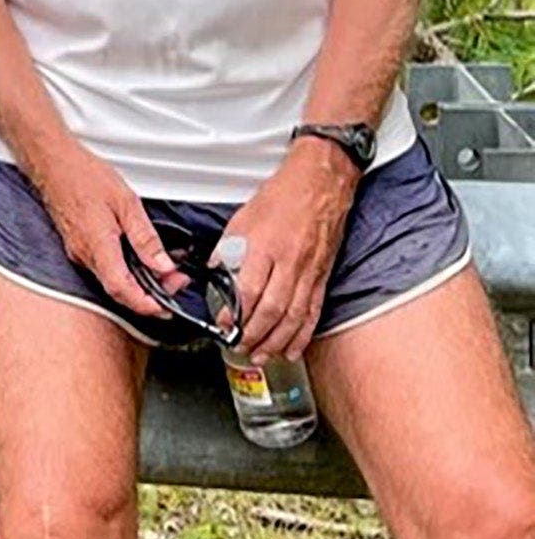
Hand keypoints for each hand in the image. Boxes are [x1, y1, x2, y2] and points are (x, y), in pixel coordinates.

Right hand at [22, 139, 184, 319]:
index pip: (122, 290)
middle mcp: (85, 255)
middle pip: (118, 290)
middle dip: (148, 294)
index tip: (165, 307)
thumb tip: (163, 265)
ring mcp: (79, 252)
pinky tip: (139, 261)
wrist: (54, 165)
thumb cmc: (85, 177)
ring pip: (111, 281)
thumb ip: (145, 238)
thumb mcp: (126, 203)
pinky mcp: (78, 247)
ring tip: (163, 272)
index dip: (145, 304)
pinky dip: (125, 271)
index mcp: (98, 246)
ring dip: (138, 283)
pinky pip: (104, 268)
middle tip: (175, 283)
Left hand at [215, 146, 355, 359]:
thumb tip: (215, 272)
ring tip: (260, 355)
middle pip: (272, 309)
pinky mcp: (323, 276)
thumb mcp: (242, 219)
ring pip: (293, 315)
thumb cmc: (282, 197)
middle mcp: (289, 262)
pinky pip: (313, 310)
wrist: (321, 183)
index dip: (235, 313)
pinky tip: (292, 348)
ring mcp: (309, 271)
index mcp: (265, 246)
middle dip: (253, 335)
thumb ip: (228, 249)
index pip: (248, 289)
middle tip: (239, 348)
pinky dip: (302, 333)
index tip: (222, 325)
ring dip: (275, 340)